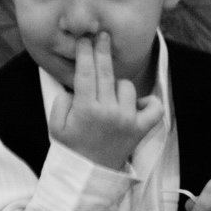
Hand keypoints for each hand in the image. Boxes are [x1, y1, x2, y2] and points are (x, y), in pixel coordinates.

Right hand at [48, 32, 162, 169]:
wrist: (89, 174)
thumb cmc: (71, 147)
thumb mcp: (55, 124)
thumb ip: (62, 100)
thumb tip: (74, 83)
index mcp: (86, 109)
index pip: (86, 72)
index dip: (86, 52)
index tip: (85, 39)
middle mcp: (109, 112)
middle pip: (107, 73)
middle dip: (102, 51)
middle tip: (102, 36)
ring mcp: (128, 120)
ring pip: (127, 86)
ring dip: (118, 86)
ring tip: (109, 99)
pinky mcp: (141, 130)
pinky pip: (154, 107)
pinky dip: (149, 102)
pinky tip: (138, 104)